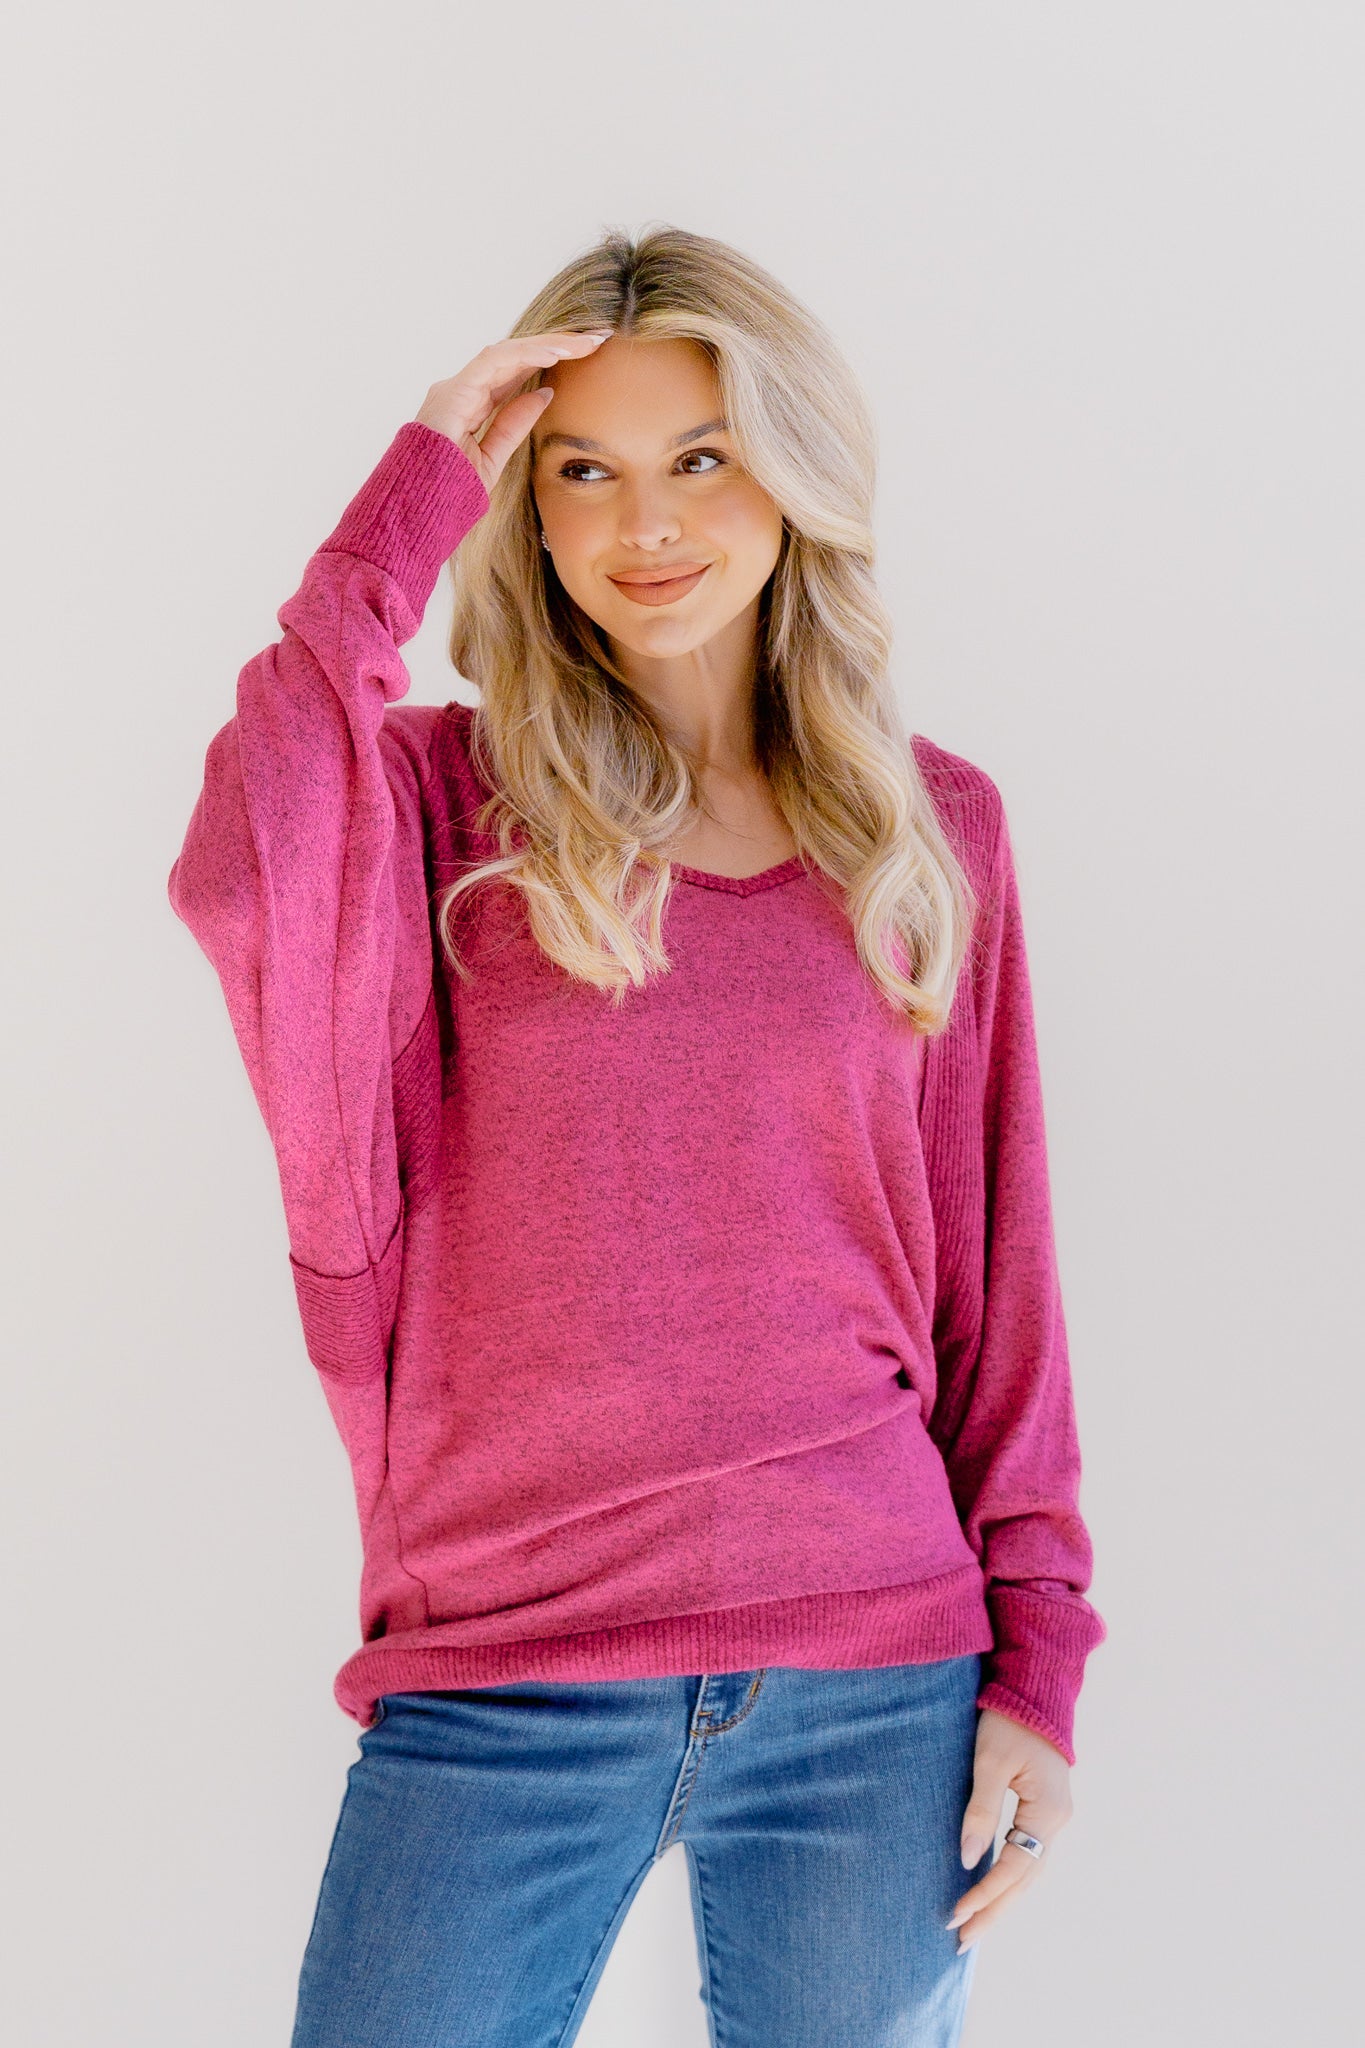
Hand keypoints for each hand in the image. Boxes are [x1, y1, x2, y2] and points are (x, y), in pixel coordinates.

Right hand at [413, 329, 611, 492]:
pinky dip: (527, 354)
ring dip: (548, 344)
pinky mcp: (454, 392)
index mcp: (469, 406)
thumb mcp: (492, 459)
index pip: (515, 373)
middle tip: (595, 339)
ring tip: (583, 342)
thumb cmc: (446, 493)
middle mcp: (461, 390)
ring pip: (508, 353)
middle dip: (556, 346)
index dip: (550, 362)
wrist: (416, 511)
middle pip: (515, 358)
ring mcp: (455, 388)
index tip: (587, 357)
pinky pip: (495, 362)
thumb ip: (513, 425)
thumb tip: (544, 394)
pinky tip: (556, 352)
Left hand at [945, 1709, 1073, 1953]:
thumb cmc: (1009, 1720)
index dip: (984, 1893)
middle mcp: (1057, 1822)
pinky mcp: (1045, 1811)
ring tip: (973, 1929)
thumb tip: (969, 1859)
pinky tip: (990, 1894)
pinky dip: (1009, 1880)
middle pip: (1025, 1880)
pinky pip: (1028, 1856)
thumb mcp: (989, 1762)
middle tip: (961, 1942)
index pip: (1014, 1867)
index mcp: (1048, 1813)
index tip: (955, 1914)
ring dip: (1002, 1901)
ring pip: (1029, 1873)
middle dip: (994, 1911)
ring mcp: (1054, 1818)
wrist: (1034, 1689)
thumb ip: (981, 1810)